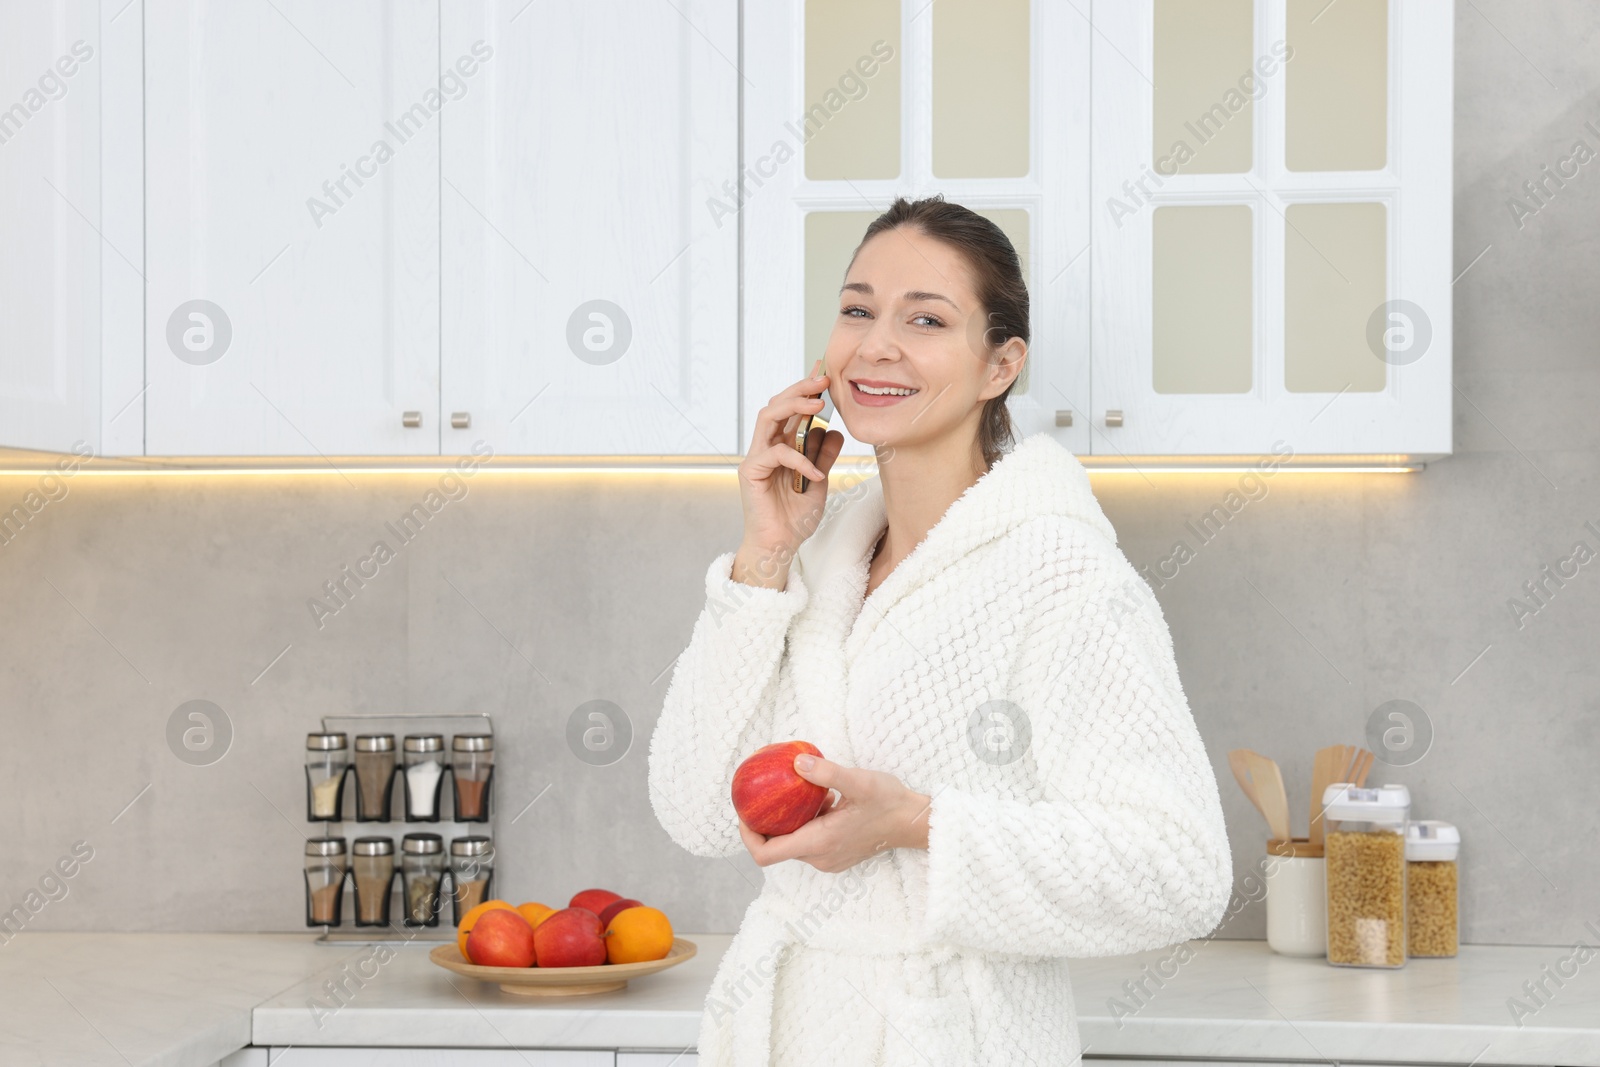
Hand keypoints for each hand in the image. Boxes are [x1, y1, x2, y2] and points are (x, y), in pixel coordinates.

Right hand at [732, 360, 845, 587]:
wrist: (780, 546)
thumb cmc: (795, 517)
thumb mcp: (820, 481)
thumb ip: (824, 456)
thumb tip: (835, 430)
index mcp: (782, 445)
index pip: (791, 410)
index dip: (804, 389)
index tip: (823, 372)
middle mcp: (766, 446)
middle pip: (776, 404)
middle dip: (799, 388)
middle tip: (822, 380)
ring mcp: (756, 457)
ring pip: (767, 416)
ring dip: (793, 405)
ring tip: (817, 405)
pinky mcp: (751, 471)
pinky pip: (776, 453)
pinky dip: (799, 459)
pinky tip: (816, 473)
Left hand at [737, 753, 931, 873]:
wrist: (915, 823)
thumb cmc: (890, 803)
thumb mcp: (859, 781)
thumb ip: (826, 773)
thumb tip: (796, 763)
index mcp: (819, 843)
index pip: (767, 853)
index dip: (748, 836)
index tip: (745, 812)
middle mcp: (820, 857)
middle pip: (777, 848)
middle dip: (765, 823)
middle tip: (762, 795)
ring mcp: (829, 859)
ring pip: (794, 843)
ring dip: (789, 821)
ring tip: (793, 794)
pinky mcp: (836, 855)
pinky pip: (809, 841)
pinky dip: (806, 823)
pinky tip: (821, 799)